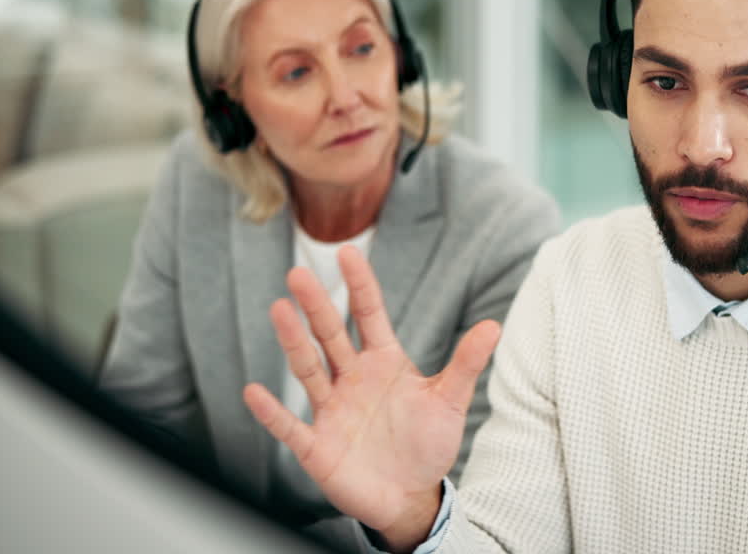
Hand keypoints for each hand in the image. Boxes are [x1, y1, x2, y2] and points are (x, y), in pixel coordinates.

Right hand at [242, 245, 500, 550]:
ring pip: (308, 369)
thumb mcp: (449, 401)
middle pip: (330, 334)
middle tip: (299, 273)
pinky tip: (254, 391)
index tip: (346, 252)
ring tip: (278, 309)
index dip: (359, 284)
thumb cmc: (427, 443)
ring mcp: (331, 410)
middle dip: (316, 305)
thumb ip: (466, 364)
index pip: (368, 314)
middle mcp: (351, 379)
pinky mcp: (317, 446)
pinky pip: (290, 426)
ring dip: (293, 342)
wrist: (410, 496)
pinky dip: (272, 412)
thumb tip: (494, 325)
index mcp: (383, 361)